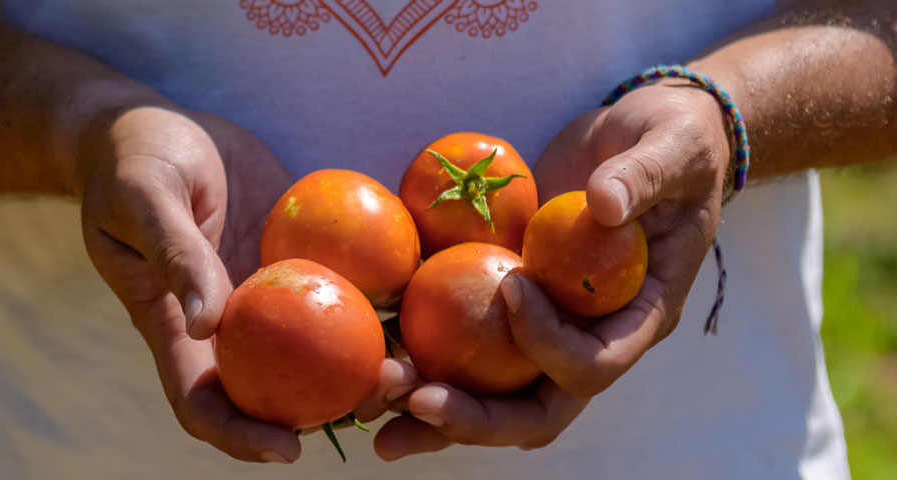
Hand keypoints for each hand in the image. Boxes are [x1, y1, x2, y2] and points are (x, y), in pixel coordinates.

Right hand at [78, 106, 417, 462]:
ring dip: (365, 364)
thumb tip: (208, 322)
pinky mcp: (296, 258)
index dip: (238, 436)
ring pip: (317, 347)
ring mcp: (266, 295)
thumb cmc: (132, 160)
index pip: (201, 401)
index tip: (287, 450)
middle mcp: (228, 324)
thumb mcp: (145, 198)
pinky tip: (417, 298)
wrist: (152, 126)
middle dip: (330, 410)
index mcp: (178, 326)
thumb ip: (174, 254)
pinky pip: (337, 287)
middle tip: (387, 398)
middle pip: (275, 388)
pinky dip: (374, 301)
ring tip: (417, 363)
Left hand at [373, 84, 729, 458]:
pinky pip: (463, 340)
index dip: (550, 344)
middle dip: (475, 419)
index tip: (513, 287)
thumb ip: (642, 176)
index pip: (596, 363)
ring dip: (431, 404)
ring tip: (370, 407)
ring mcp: (545, 324)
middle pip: (535, 408)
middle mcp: (589, 335)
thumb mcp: (672, 148)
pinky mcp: (507, 300)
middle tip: (414, 407)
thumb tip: (604, 205)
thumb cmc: (674, 142)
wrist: (644, 136)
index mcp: (639, 314)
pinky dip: (418, 354)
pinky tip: (369, 352)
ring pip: (490, 391)